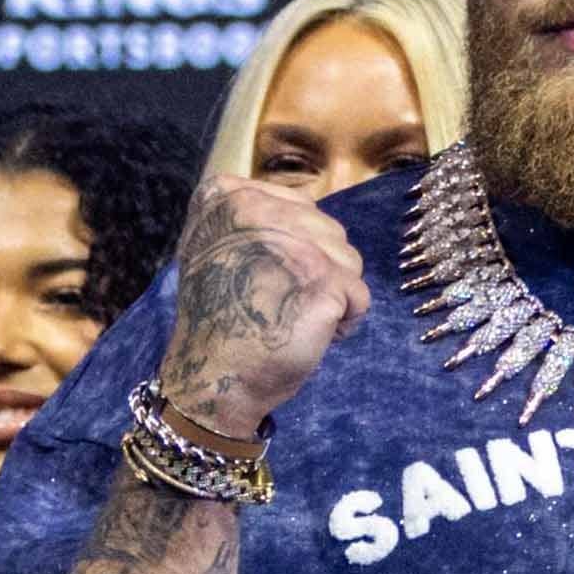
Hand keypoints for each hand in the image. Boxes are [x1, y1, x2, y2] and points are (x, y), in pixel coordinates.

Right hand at [158, 174, 369, 436]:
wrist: (214, 375)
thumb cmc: (219, 318)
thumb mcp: (214, 247)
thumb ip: (251, 217)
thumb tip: (305, 209)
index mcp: (227, 197)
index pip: (300, 205)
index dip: (295, 247)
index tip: (260, 277)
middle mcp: (258, 210)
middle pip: (328, 230)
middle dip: (318, 270)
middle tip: (278, 302)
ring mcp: (293, 243)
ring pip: (349, 260)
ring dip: (333, 295)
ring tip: (292, 317)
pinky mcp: (323, 279)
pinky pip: (359, 296)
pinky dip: (344, 321)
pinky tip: (309, 333)